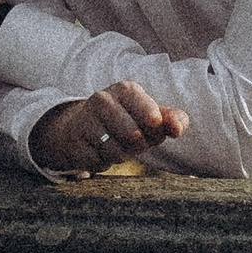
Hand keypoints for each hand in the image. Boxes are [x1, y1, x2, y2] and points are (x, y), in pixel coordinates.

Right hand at [29, 86, 188, 175]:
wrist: (81, 127)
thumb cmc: (126, 121)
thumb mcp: (151, 117)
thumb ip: (172, 119)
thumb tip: (178, 128)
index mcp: (126, 90)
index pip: (150, 114)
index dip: (154, 125)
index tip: (153, 124)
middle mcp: (102, 99)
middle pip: (134, 136)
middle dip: (138, 145)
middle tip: (133, 139)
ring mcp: (85, 119)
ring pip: (116, 152)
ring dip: (121, 155)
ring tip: (115, 144)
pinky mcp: (73, 140)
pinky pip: (98, 162)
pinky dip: (103, 162)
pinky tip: (98, 150)